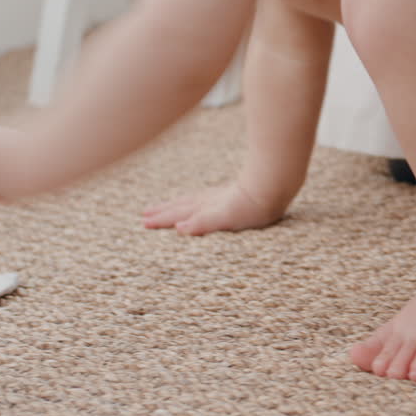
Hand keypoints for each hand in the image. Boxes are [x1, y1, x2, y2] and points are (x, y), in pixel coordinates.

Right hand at [142, 182, 285, 234]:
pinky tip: (200, 201)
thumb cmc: (252, 207)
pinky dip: (195, 200)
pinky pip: (205, 197)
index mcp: (205, 209)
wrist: (273, 186)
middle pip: (181, 206)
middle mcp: (209, 202)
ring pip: (191, 200)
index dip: (161, 219)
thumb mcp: (225, 218)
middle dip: (163, 211)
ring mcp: (220, 197)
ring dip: (176, 204)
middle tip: (144, 214)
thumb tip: (178, 229)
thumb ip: (202, 223)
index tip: (143, 222)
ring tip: (164, 206)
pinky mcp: (233, 194)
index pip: (178, 215)